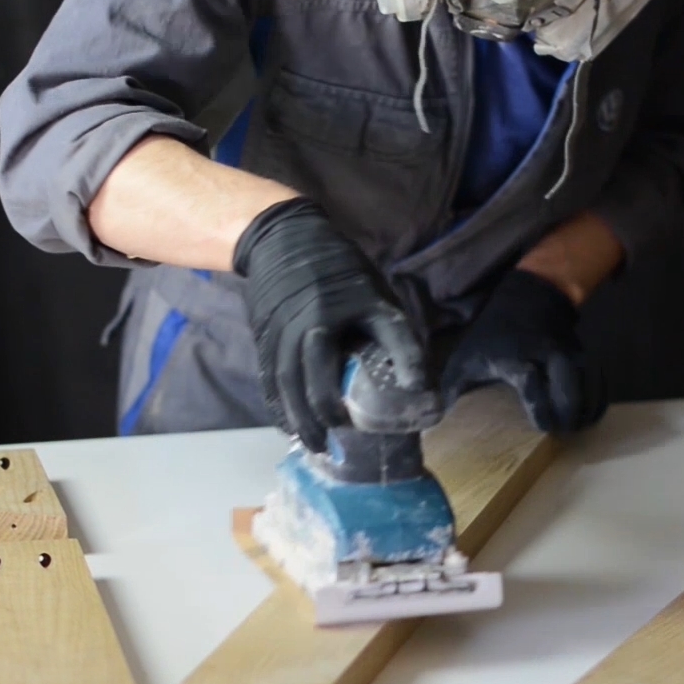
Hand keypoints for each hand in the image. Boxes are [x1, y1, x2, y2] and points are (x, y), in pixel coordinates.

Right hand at [233, 198, 428, 451]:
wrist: (282, 239)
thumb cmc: (338, 269)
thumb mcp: (372, 287)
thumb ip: (388, 327)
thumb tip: (414, 378)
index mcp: (359, 300)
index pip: (393, 331)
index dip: (409, 361)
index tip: (418, 389)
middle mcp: (319, 317)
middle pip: (319, 374)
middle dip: (329, 410)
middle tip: (342, 433)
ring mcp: (287, 328)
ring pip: (289, 382)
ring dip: (302, 418)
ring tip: (317, 444)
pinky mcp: (265, 336)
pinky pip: (270, 378)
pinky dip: (280, 406)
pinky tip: (290, 426)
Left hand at [442, 268, 605, 432]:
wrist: (529, 299)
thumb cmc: (492, 335)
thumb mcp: (466, 355)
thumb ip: (453, 386)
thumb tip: (440, 418)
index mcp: (514, 357)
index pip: (532, 380)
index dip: (539, 405)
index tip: (541, 426)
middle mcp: (547, 354)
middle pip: (568, 382)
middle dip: (568, 413)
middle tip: (562, 434)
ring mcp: (569, 354)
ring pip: (588, 382)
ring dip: (586, 409)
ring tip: (578, 431)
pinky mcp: (584, 356)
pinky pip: (599, 380)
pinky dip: (598, 400)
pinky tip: (590, 418)